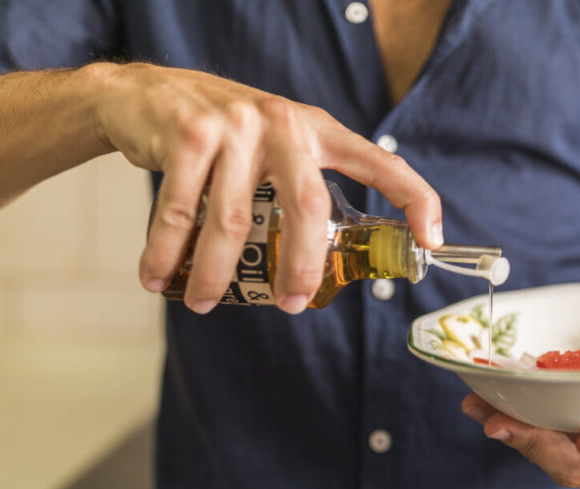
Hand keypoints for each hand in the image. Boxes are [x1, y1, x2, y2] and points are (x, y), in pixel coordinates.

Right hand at [90, 63, 441, 313]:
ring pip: (236, 220)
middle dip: (302, 267)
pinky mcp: (189, 134)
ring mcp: (236, 126)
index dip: (414, 198)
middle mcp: (285, 125)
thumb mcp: (277, 147)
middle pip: (308, 208)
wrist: (147, 92)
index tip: (432, 240)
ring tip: (203, 302)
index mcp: (318, 131)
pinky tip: (158, 277)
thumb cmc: (222, 137)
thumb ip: (302, 186)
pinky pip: (182, 210)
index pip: (381, 161)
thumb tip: (327, 263)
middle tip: (289, 305)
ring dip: (216, 271)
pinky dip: (166, 252)